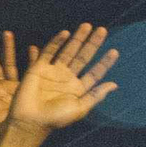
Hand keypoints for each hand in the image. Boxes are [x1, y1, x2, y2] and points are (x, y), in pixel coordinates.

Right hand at [4, 24, 119, 135]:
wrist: (30, 121)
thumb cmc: (55, 119)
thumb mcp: (80, 109)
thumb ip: (96, 95)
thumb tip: (114, 84)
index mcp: (78, 88)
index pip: (95, 72)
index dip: (104, 62)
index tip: (115, 51)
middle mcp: (67, 78)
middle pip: (83, 57)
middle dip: (92, 44)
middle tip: (102, 30)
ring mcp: (53, 71)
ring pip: (68, 50)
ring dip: (77, 38)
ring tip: (87, 26)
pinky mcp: (38, 68)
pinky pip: (48, 52)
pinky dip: (56, 42)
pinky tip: (66, 33)